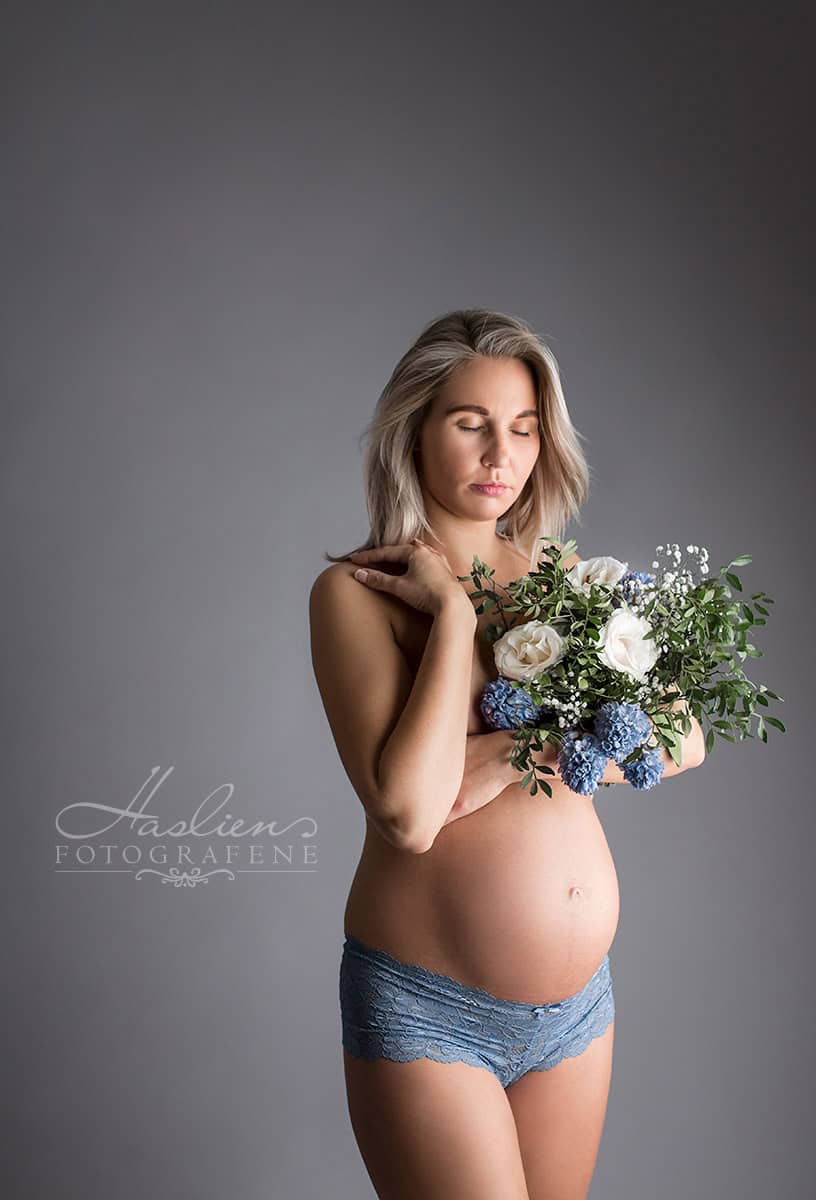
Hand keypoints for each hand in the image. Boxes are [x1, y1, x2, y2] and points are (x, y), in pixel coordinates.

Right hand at [349, 540, 472, 618]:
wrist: (453, 606)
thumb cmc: (428, 594)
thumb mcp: (399, 587)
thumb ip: (378, 579)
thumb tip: (360, 574)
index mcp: (415, 552)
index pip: (386, 552)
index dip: (369, 556)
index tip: (355, 559)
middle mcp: (428, 552)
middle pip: (401, 550)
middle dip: (385, 554)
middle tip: (371, 558)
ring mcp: (438, 561)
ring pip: (416, 553)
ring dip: (403, 555)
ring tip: (394, 556)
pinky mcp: (445, 572)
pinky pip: (427, 561)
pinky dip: (417, 562)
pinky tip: (419, 564)